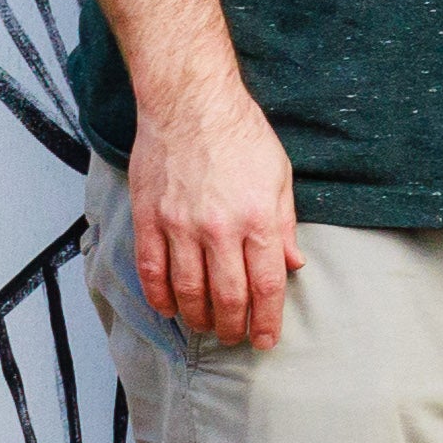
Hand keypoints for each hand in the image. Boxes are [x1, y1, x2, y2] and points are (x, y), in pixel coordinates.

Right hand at [125, 89, 297, 351]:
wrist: (189, 102)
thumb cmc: (240, 135)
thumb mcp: (280, 176)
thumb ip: (285, 225)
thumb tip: (293, 265)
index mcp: (258, 218)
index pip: (266, 286)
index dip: (266, 321)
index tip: (265, 340)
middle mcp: (219, 228)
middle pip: (227, 296)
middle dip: (234, 327)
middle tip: (236, 338)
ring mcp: (179, 225)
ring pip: (187, 290)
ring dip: (198, 317)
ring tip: (207, 326)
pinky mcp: (149, 218)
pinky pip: (151, 270)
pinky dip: (159, 296)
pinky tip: (169, 308)